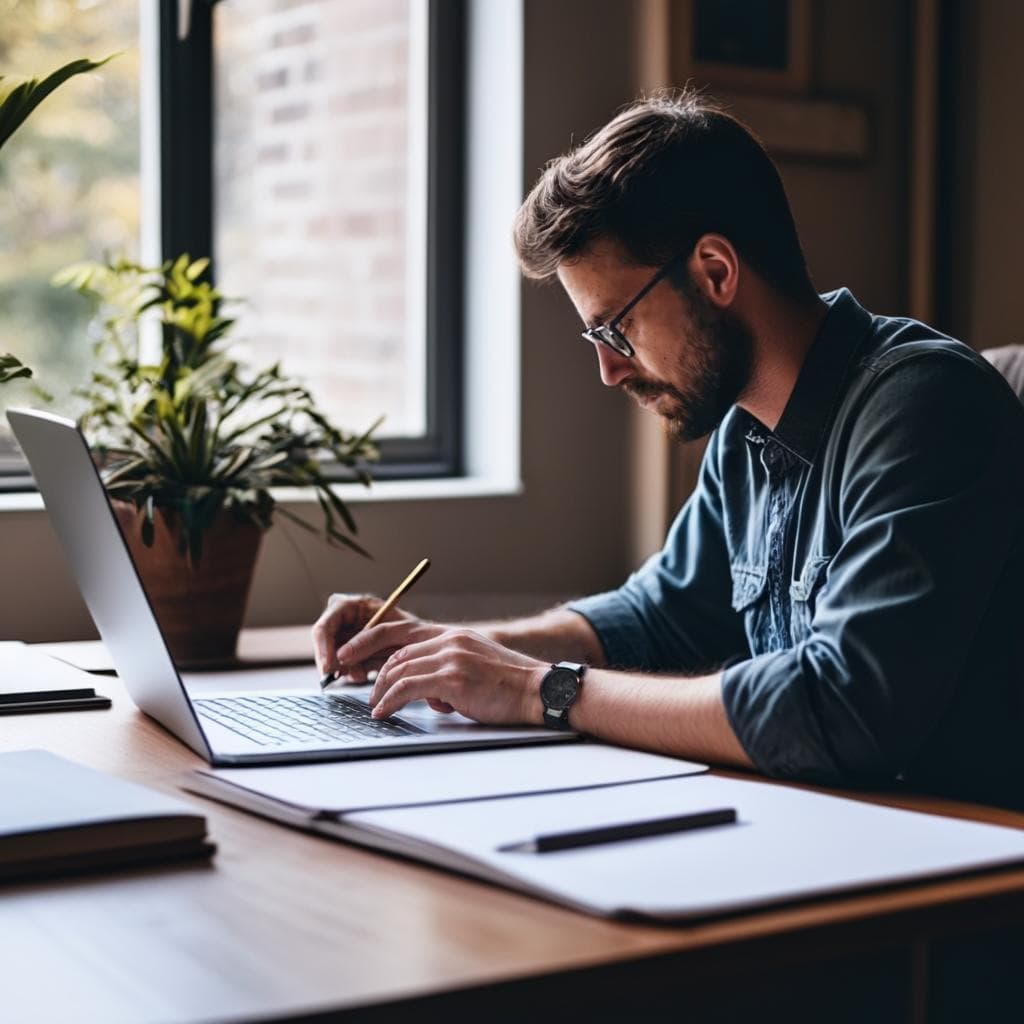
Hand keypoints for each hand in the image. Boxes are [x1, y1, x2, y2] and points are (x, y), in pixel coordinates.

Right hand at [311, 593, 418, 681]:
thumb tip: (340, 658)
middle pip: (323, 641)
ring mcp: (346, 634)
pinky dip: (351, 672)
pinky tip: (364, 673)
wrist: (424, 644)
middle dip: (332, 661)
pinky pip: (341, 665)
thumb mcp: (394, 633)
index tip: (328, 667)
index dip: (322, 647)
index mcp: (354, 605)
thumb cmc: (414, 632)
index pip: (325, 625)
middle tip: (342, 675)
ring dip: (344, 668)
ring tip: (362, 674)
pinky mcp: (350, 651)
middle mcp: (346, 617)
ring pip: (331, 655)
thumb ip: (367, 641)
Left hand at [336, 621, 547, 723]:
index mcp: (453, 635)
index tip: (355, 655)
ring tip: (375, 707)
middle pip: (397, 653)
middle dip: (375, 673)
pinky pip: (408, 688)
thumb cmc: (509, 685)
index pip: (403, 633)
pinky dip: (390, 701)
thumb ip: (447, 670)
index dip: (373, 643)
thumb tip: (426, 691)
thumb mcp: (474, 666)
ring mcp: (451, 657)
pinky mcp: (452, 678)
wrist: (537, 690)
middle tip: (366, 691)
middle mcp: (450, 640)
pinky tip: (384, 711)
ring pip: (399, 670)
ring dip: (381, 691)